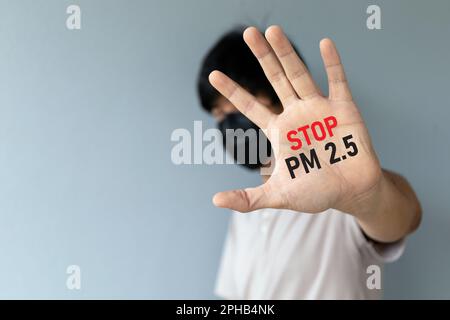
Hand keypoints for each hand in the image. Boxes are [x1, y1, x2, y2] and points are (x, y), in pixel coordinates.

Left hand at [209, 26, 381, 213]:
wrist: (352, 192)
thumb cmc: (316, 193)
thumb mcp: (278, 195)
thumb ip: (248, 199)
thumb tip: (214, 202)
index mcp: (279, 131)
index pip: (251, 107)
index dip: (234, 92)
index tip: (214, 75)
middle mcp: (296, 115)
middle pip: (275, 80)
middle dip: (262, 57)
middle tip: (248, 32)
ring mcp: (319, 109)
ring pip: (299, 74)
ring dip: (287, 53)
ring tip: (273, 30)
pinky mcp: (344, 109)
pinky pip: (337, 81)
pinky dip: (332, 63)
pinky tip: (324, 43)